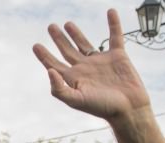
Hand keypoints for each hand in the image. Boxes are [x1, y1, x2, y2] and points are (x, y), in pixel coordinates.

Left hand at [33, 9, 164, 142]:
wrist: (129, 109)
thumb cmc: (103, 108)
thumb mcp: (77, 100)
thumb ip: (60, 89)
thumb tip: (48, 71)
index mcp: (74, 79)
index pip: (54, 65)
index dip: (44, 56)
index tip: (36, 46)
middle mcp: (85, 69)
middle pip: (67, 51)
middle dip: (59, 39)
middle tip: (51, 26)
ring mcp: (101, 62)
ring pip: (85, 44)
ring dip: (76, 33)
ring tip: (67, 23)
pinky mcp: (118, 56)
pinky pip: (115, 36)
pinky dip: (114, 24)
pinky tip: (110, 12)